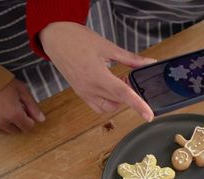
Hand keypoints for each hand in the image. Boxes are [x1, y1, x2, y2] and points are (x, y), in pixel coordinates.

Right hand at [0, 79, 44, 133]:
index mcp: (14, 114)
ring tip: (4, 110)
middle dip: (19, 122)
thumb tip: (41, 120)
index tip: (26, 113)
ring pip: (5, 132)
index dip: (29, 120)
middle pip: (17, 131)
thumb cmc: (0, 82)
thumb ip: (33, 106)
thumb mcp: (21, 90)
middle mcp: (1, 122)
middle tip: (15, 109)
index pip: (27, 127)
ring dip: (8, 124)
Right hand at [39, 22, 155, 120]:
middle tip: (129, 78)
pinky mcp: (80, 93)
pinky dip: (108, 102)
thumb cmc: (77, 39)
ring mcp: (83, 92)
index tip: (149, 115)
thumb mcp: (108, 47)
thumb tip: (149, 63)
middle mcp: (89, 88)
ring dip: (118, 100)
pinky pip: (97, 106)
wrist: (55, 37)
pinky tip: (109, 87)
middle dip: (129, 95)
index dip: (138, 105)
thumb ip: (131, 59)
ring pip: (108, 107)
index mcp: (97, 75)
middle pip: (117, 102)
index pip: (123, 94)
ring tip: (118, 82)